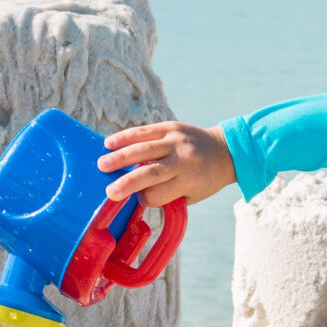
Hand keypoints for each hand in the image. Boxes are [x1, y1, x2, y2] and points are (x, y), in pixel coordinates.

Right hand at [98, 122, 237, 205]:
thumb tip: (136, 195)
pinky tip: (109, 143)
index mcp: (190, 179)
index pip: (161, 193)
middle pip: (150, 172)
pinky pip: (144, 131)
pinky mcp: (170, 126)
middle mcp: (183, 158)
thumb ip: (168, 195)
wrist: (225, 150)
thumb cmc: (205, 179)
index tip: (138, 200)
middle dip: (128, 183)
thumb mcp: (193, 194)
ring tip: (102, 165)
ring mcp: (176, 140)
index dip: (147, 199)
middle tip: (108, 191)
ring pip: (143, 148)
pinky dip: (125, 137)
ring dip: (120, 157)